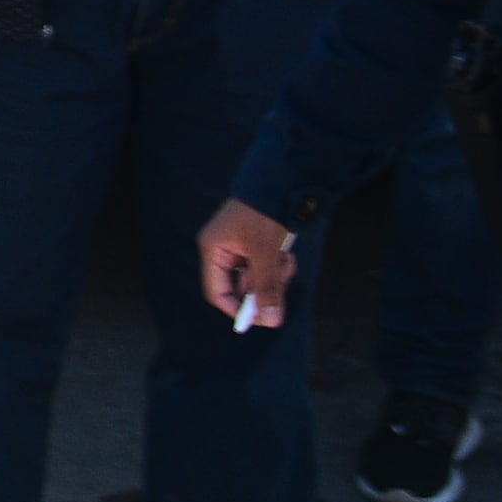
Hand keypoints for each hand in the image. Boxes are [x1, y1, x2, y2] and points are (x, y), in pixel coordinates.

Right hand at [198, 197, 297, 330]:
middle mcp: (223, 250)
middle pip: (240, 287)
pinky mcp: (256, 245)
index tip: (260, 318)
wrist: (283, 180)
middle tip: (281, 285)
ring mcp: (240, 248)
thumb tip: (270, 320)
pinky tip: (287, 253)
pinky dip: (279, 266)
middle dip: (263, 288)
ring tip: (286, 260)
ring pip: (257, 278)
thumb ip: (266, 287)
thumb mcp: (266, 252)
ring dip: (274, 276)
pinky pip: (266, 268)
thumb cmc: (266, 213)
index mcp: (214, 249)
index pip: (217, 292)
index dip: (237, 308)